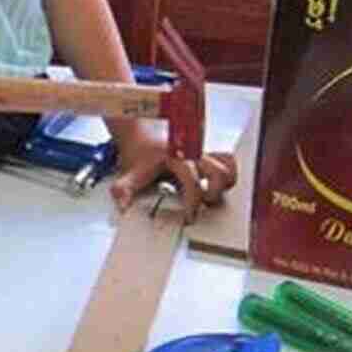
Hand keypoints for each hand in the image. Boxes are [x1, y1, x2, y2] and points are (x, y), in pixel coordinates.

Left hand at [108, 120, 237, 221]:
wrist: (142, 134)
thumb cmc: (140, 154)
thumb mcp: (129, 172)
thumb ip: (124, 190)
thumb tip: (123, 206)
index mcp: (175, 158)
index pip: (192, 181)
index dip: (193, 202)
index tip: (189, 217)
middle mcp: (193, 154)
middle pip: (219, 172)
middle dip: (214, 193)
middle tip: (203, 202)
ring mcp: (203, 153)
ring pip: (228, 165)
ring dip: (224, 184)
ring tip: (211, 194)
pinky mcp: (210, 155)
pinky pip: (228, 161)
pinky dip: (227, 174)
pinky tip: (213, 185)